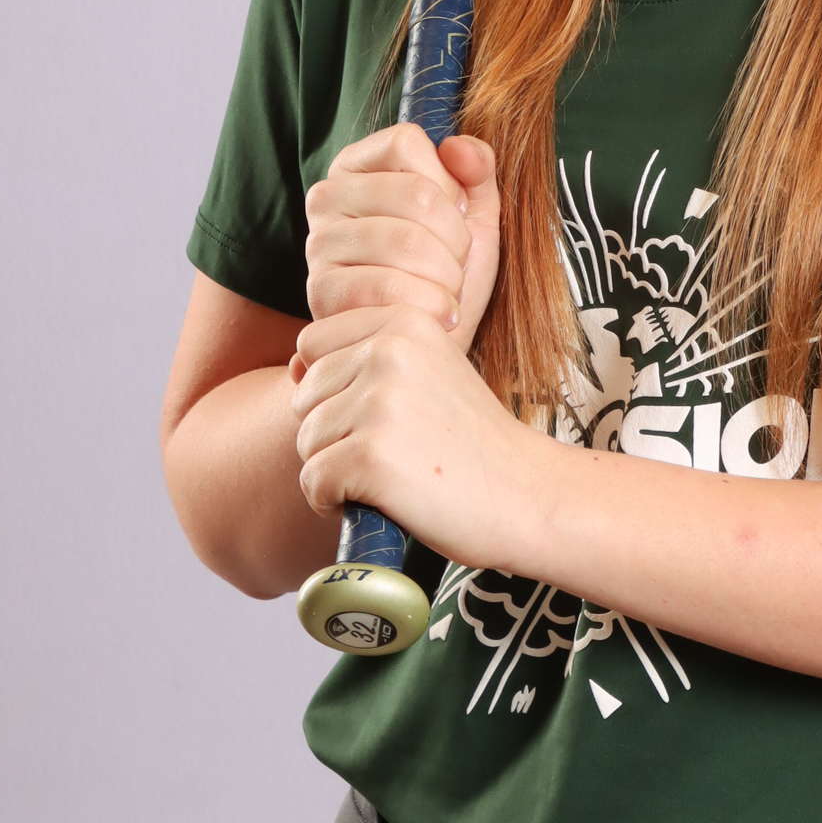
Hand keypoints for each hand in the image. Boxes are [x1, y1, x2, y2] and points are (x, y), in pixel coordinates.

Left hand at [290, 300, 536, 569]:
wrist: (528, 496)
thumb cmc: (474, 444)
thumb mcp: (428, 374)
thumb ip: (364, 358)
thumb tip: (293, 366)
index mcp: (404, 320)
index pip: (313, 345)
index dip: (337, 389)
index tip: (390, 414)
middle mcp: (388, 350)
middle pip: (303, 395)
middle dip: (334, 432)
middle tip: (396, 450)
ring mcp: (378, 402)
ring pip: (305, 441)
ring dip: (337, 469)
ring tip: (395, 473)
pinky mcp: (369, 456)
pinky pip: (312, 482)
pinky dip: (335, 503)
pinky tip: (384, 499)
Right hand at [301, 123, 500, 350]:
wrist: (431, 342)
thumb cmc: (447, 271)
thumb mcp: (474, 214)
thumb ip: (476, 170)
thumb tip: (460, 148)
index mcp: (358, 165)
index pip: (406, 142)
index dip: (448, 183)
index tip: (455, 218)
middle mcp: (326, 196)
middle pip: (415, 193)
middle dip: (456, 238)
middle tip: (456, 265)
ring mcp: (318, 244)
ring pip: (406, 240)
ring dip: (446, 274)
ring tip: (447, 290)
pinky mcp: (321, 291)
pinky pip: (388, 286)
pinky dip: (429, 304)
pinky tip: (436, 316)